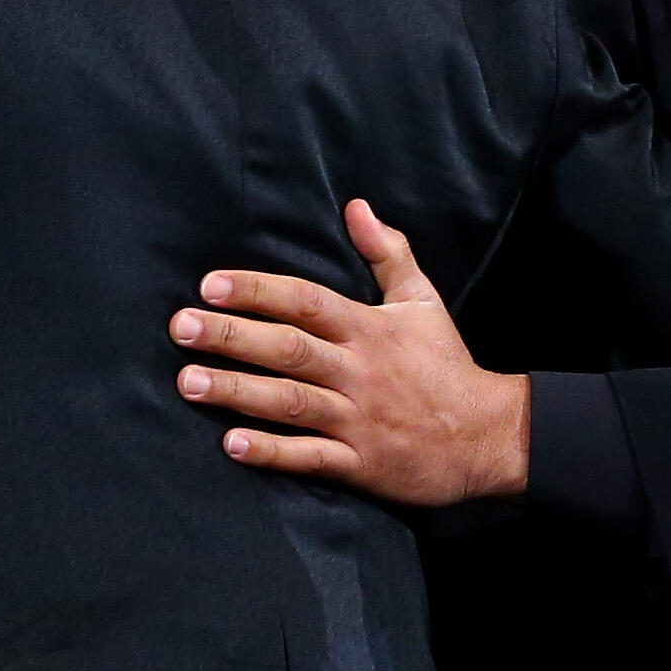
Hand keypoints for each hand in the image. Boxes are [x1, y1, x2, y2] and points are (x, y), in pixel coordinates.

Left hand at [168, 199, 529, 505]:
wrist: (491, 436)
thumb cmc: (447, 365)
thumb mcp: (423, 301)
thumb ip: (387, 253)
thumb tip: (357, 207)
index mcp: (369, 329)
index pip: (305, 301)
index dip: (258, 291)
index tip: (210, 285)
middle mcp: (359, 371)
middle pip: (288, 348)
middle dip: (231, 336)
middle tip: (180, 328)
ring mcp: (359, 419)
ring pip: (290, 402)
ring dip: (236, 391)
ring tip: (188, 382)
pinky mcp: (361, 463)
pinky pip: (310, 457)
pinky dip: (271, 452)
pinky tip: (230, 445)